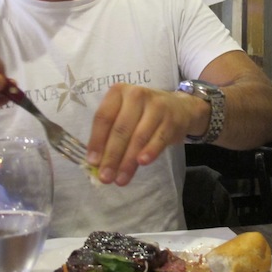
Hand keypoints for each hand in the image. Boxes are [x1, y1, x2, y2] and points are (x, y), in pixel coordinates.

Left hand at [86, 83, 204, 184]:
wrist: (178, 107)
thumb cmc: (143, 113)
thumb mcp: (125, 115)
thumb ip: (110, 134)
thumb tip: (97, 164)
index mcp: (118, 92)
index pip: (103, 118)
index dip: (97, 141)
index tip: (93, 163)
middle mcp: (136, 95)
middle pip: (120, 129)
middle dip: (111, 156)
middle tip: (105, 178)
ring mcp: (156, 106)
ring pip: (138, 137)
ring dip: (128, 161)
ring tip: (121, 179)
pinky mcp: (171, 119)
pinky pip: (159, 138)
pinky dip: (150, 151)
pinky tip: (142, 163)